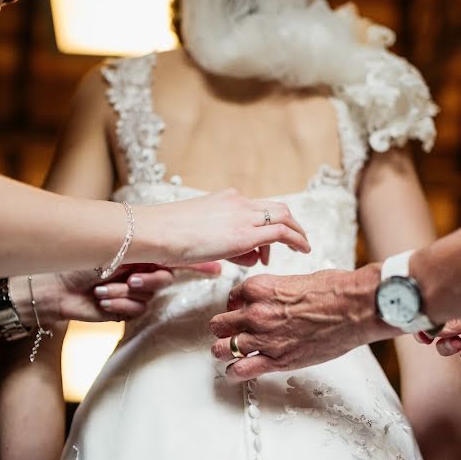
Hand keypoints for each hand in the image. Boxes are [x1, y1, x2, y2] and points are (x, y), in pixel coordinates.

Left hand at [28, 262, 220, 324]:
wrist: (51, 286)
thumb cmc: (80, 258)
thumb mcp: (118, 247)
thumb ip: (150, 246)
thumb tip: (171, 236)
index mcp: (142, 250)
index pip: (177, 256)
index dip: (198, 263)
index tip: (217, 266)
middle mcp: (141, 269)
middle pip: (166, 278)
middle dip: (149, 279)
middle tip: (132, 276)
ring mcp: (134, 292)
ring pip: (150, 296)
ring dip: (126, 293)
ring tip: (104, 287)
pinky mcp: (125, 310)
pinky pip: (136, 310)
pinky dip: (118, 304)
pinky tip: (101, 298)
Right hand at [138, 189, 310, 266]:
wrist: (156, 232)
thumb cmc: (165, 238)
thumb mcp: (194, 236)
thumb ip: (212, 244)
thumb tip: (221, 260)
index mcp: (224, 199)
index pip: (255, 208)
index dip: (265, 226)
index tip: (263, 248)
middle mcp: (237, 202)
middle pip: (275, 208)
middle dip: (287, 227)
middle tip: (290, 245)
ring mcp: (242, 215)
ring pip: (283, 217)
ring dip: (295, 233)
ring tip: (302, 248)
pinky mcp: (246, 232)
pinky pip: (282, 232)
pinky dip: (297, 239)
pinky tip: (304, 250)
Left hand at [209, 264, 396, 381]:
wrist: (355, 306)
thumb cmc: (333, 290)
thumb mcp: (296, 280)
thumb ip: (277, 292)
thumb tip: (274, 299)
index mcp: (259, 288)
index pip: (231, 298)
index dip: (236, 306)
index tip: (241, 311)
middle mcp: (256, 313)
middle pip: (220, 324)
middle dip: (224, 329)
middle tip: (231, 333)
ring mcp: (264, 338)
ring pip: (223, 349)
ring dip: (224, 352)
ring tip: (229, 354)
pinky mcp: (278, 360)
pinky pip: (241, 370)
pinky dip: (234, 373)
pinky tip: (234, 373)